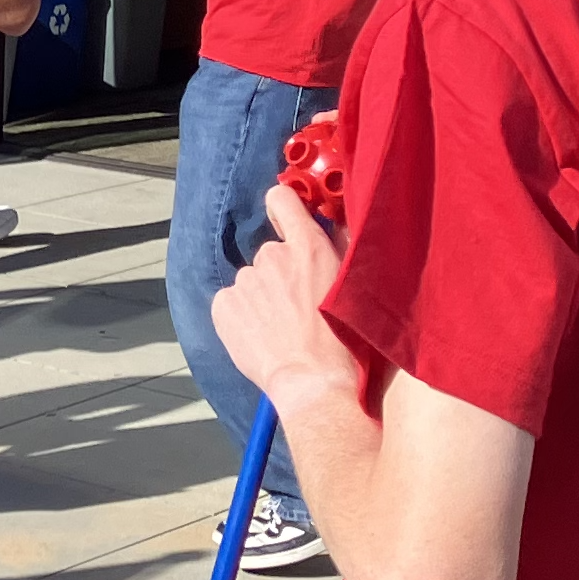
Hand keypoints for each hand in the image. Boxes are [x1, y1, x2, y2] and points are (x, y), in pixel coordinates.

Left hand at [211, 183, 349, 417]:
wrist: (314, 380)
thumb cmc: (345, 340)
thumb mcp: (354, 285)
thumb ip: (341, 248)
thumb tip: (333, 224)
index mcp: (308, 247)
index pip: (282, 199)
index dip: (282, 207)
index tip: (284, 217)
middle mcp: (272, 256)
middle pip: (271, 254)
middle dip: (280, 273)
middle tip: (297, 305)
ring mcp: (245, 280)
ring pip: (252, 282)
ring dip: (262, 297)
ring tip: (281, 327)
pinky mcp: (224, 305)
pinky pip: (232, 302)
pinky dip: (242, 314)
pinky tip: (261, 335)